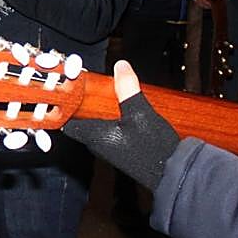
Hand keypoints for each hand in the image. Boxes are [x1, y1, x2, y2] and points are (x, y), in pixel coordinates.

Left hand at [61, 60, 180, 190]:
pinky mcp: (121, 151)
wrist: (173, 171)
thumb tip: (120, 66)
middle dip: (84, 104)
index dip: (65, 107)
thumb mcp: (140, 112)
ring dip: (99, 112)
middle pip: (81, 121)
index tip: (66, 91)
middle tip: (87, 86)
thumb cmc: (153, 148)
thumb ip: (128, 88)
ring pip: (96, 126)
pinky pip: (108, 132)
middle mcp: (97, 144)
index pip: (67, 122)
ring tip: (106, 94)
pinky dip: (111, 120)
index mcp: (93, 135)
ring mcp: (109, 149)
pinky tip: (122, 111)